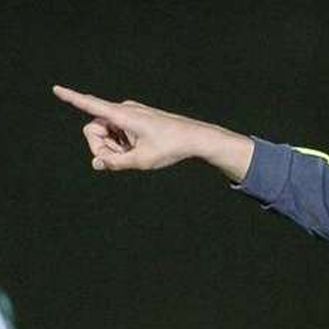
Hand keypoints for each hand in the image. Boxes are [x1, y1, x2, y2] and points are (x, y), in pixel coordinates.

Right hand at [53, 85, 252, 180]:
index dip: (72, 98)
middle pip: (94, 130)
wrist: (196, 138)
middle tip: (120, 160)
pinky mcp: (136, 118)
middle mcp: (124, 109)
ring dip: (115, 147)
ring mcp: (130, 113)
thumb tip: (97, 163)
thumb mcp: (141, 161)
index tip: (56, 88)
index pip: (91, 105)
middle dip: (101, 147)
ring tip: (136, 153)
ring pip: (106, 133)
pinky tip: (141, 148)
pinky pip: (119, 132)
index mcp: (123, 115)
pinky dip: (123, 143)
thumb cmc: (170, 147)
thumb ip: (115, 163)